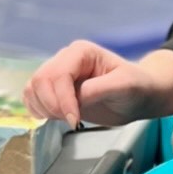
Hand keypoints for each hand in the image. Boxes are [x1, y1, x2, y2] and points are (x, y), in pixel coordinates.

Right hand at [23, 42, 172, 129]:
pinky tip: (58, 118)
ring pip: (32, 89)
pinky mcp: (54, 90)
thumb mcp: (125, 86)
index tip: (75, 119)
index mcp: (80, 52)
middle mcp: (65, 60)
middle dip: (52, 105)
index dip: (62, 99)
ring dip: (44, 108)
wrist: (140, 96)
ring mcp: (57, 75)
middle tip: (73, 120)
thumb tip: (76, 98)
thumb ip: (99, 89)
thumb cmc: (137, 87)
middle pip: (40, 81)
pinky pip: (33, 98)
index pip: (58, 74)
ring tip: (68, 118)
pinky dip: (39, 111)